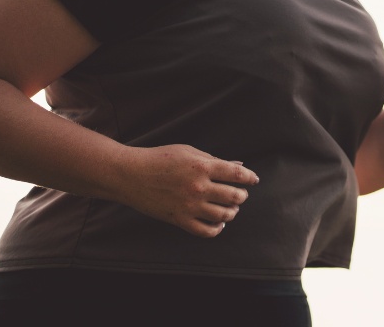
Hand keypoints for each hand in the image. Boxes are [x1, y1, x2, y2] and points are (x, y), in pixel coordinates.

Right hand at [112, 144, 258, 237]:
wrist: (130, 175)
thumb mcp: (188, 151)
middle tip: (240, 194)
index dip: (250, 178)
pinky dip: (217, 229)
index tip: (253, 180)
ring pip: (224, 215)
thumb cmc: (159, 158)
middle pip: (234, 196)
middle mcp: (198, 187)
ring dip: (232, 212)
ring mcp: (189, 205)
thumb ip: (214, 160)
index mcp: (202, 167)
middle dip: (242, 196)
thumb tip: (239, 166)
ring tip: (230, 208)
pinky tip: (218, 223)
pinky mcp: (179, 220)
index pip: (237, 175)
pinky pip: (206, 231)